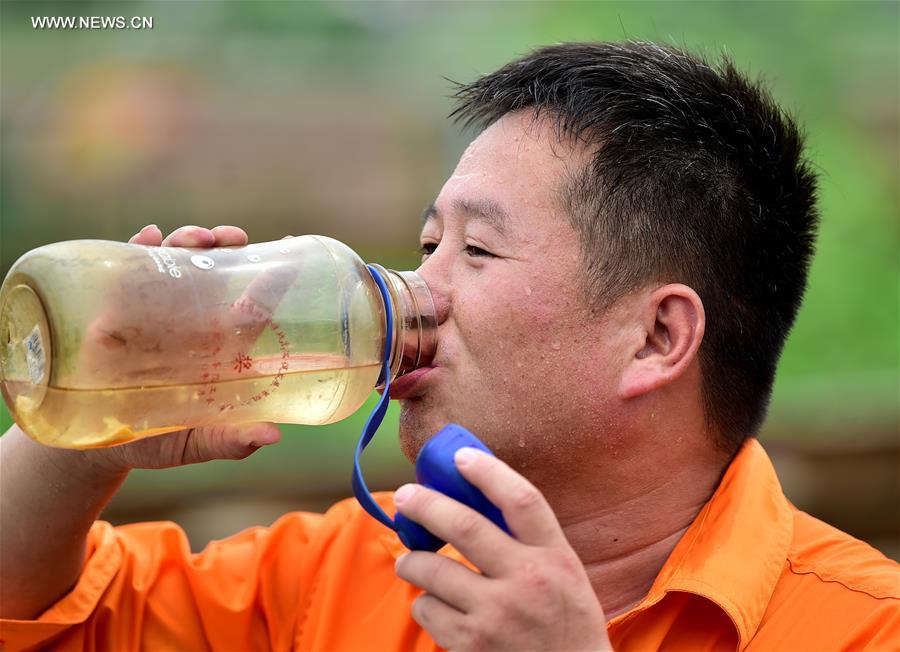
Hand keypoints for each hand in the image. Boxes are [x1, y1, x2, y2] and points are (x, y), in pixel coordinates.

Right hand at [85, 224, 280, 472]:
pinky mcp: (116, 307)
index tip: (288, 248)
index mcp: (219, 347)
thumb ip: (231, 442)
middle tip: (233, 238)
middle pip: (214, 271)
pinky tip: (148, 236)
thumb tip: (272, 437)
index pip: (251, 306)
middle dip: (225, 245)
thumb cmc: (155, 441)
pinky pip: (127, 268)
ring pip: (175, 262)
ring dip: (187, 240)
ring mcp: (153, 310)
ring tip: (196, 239)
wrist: (94, 445)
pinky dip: (139, 246)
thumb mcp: (195, 444)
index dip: (270, 279)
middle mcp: (190, 321)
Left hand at [393, 447, 611, 650]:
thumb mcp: (564, 574)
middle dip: (425, 505)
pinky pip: (427, 610)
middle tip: (406, 496)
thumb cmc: (565, 624)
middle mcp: (527, 582)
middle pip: (464, 526)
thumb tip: (475, 497)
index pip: (521, 500)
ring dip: (412, 562)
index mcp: (555, 557)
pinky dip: (424, 604)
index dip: (488, 472)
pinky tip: (436, 606)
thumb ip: (529, 541)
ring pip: (432, 571)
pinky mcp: (471, 645)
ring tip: (409, 562)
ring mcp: (497, 615)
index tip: (461, 456)